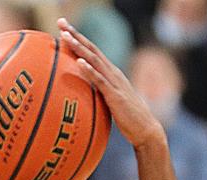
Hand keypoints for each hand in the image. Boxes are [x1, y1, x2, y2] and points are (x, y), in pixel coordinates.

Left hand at [57, 18, 163, 148]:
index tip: (63, 27)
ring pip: (94, 61)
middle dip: (76, 35)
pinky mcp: (115, 96)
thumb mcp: (109, 100)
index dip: (78, 38)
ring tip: (66, 36)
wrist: (145, 129)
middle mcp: (113, 73)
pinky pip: (100, 81)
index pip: (92, 51)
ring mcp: (114, 83)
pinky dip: (89, 70)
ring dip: (79, 48)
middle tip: (61, 22)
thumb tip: (82, 93)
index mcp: (111, 73)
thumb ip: (98, 92)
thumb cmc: (127, 117)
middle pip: (92, 49)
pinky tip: (80, 62)